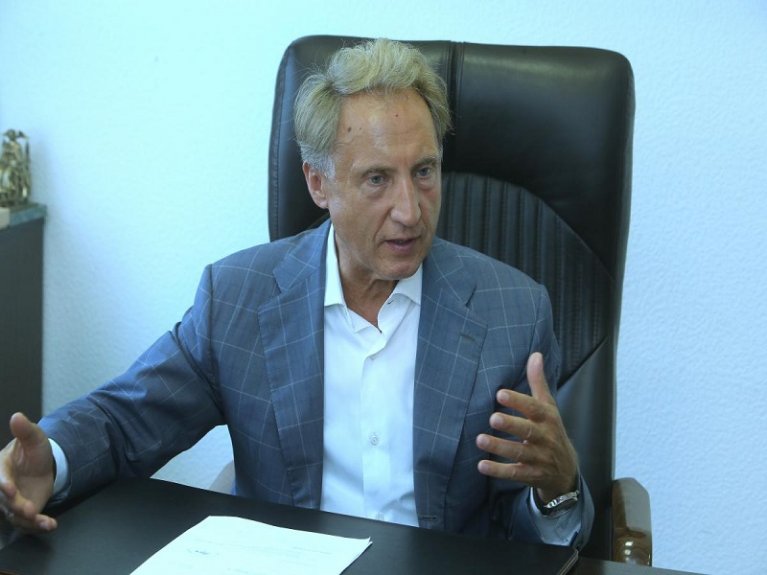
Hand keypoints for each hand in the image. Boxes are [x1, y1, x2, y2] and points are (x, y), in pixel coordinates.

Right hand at [0, 412, 56, 531]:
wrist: (43, 467)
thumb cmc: (33, 452)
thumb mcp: (35, 439)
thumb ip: (26, 431)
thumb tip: (16, 416)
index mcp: (1, 469)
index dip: (2, 484)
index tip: (9, 488)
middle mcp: (3, 489)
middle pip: (6, 500)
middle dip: (16, 505)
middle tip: (27, 508)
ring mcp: (12, 503)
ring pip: (16, 515)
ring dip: (28, 520)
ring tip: (42, 520)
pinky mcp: (24, 513)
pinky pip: (29, 522)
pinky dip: (39, 525)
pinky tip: (50, 525)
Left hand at [476, 352, 578, 502]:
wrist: (566, 470)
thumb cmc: (551, 431)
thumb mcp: (548, 407)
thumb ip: (538, 382)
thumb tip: (535, 354)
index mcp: (547, 419)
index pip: (534, 408)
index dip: (518, 401)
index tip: (500, 393)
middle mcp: (545, 438)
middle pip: (528, 431)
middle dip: (511, 425)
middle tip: (492, 418)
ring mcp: (538, 458)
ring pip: (519, 453)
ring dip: (499, 447)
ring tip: (480, 439)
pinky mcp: (531, 475)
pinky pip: (515, 473)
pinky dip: (498, 470)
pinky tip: (481, 465)